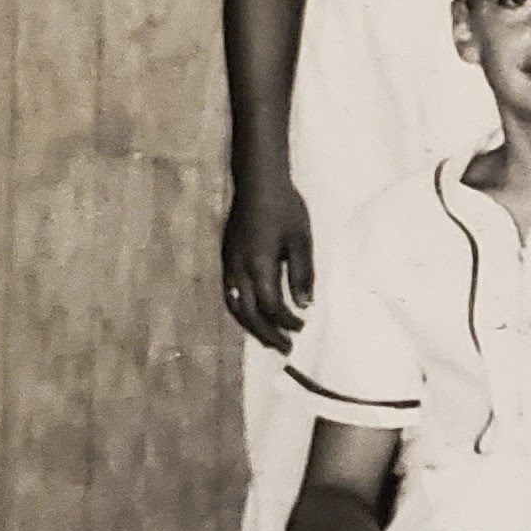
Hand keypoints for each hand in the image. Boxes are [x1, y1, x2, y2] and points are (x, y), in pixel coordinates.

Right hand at [222, 171, 315, 348]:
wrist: (257, 183)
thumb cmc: (284, 209)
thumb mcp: (301, 241)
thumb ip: (302, 274)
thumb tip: (305, 304)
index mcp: (259, 266)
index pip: (271, 306)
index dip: (286, 321)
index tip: (302, 327)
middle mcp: (238, 270)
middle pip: (249, 313)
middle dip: (267, 333)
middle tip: (285, 348)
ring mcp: (228, 264)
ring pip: (235, 306)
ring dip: (252, 326)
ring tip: (269, 338)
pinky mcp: (226, 258)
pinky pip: (229, 294)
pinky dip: (241, 311)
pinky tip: (253, 315)